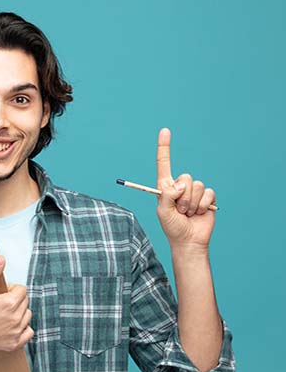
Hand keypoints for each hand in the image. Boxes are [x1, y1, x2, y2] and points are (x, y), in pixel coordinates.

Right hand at [0, 255, 33, 352]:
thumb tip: (2, 260)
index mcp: (9, 303)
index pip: (22, 290)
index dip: (11, 289)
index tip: (1, 293)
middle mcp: (15, 318)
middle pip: (25, 302)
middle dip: (15, 300)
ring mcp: (16, 332)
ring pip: (27, 316)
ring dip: (19, 313)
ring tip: (4, 314)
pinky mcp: (14, 344)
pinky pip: (29, 333)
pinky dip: (23, 329)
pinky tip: (11, 326)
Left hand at [156, 128, 216, 249]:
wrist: (188, 241)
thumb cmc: (172, 227)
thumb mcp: (163, 211)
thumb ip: (167, 195)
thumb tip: (180, 184)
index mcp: (166, 187)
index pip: (164, 164)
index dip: (164, 147)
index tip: (165, 130)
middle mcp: (180, 186)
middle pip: (185, 177)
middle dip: (182, 197)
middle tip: (179, 211)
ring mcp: (195, 191)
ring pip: (196, 186)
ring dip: (191, 204)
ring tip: (188, 214)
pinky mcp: (207, 198)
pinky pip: (208, 193)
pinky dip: (203, 205)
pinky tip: (200, 213)